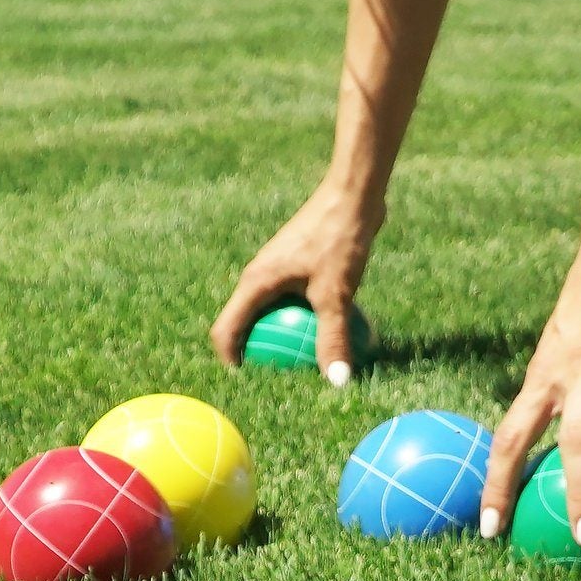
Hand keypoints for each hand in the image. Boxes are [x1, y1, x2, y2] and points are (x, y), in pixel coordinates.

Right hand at [210, 180, 383, 381]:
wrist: (353, 195)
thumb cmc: (340, 241)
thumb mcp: (337, 295)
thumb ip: (333, 337)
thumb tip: (336, 381)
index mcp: (256, 283)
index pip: (227, 329)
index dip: (231, 360)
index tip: (250, 385)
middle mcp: (260, 276)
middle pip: (248, 323)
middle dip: (260, 352)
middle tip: (282, 379)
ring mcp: (279, 269)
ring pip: (273, 312)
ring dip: (285, 336)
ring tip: (307, 363)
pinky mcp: (299, 264)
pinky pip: (295, 300)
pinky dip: (306, 317)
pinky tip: (336, 333)